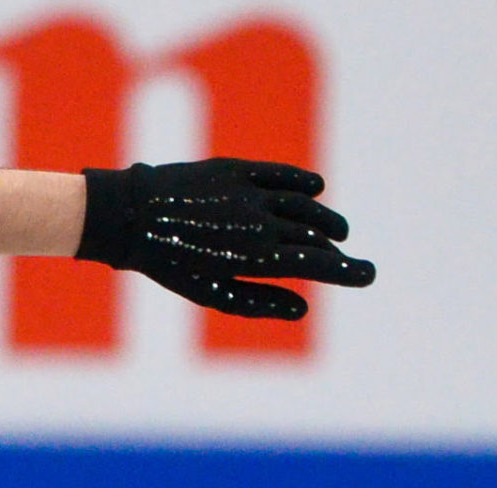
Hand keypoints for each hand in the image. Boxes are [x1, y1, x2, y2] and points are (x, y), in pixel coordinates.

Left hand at [76, 159, 375, 319]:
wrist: (128, 216)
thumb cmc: (166, 263)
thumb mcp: (209, 293)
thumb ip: (258, 301)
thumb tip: (302, 309)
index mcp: (256, 255)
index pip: (317, 262)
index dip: (347, 270)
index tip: (368, 275)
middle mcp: (261, 221)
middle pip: (313, 235)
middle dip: (336, 249)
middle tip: (348, 259)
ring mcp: (250, 192)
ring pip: (303, 204)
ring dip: (324, 218)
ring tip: (336, 230)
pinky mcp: (236, 170)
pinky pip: (280, 175)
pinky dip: (302, 182)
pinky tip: (316, 189)